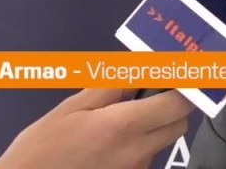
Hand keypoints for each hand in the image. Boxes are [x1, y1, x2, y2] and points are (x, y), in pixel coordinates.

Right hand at [0, 88, 193, 168]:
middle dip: (172, 105)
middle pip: (178, 123)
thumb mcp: (73, 107)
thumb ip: (112, 86)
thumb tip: (141, 69)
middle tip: (151, 91)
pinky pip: (146, 157)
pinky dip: (141, 143)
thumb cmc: (41, 148)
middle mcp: (137, 152)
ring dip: (155, 125)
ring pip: (163, 141)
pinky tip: (113, 139)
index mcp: (123, 126)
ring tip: (123, 116)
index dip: (184, 85)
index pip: (178, 103)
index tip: (181, 73)